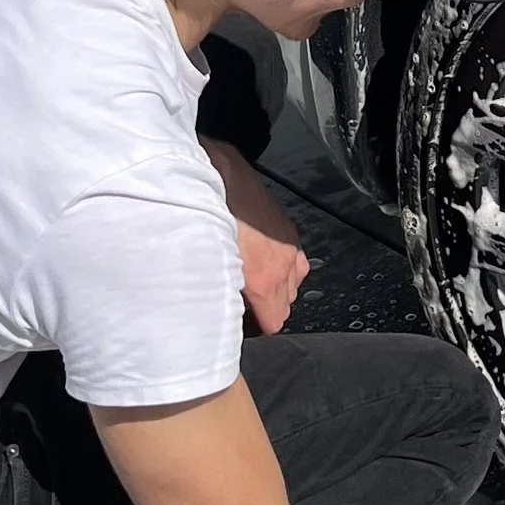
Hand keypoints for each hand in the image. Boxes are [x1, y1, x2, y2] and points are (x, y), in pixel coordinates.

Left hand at [201, 137, 308, 333]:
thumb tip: (219, 311)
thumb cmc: (210, 217)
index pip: (275, 322)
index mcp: (264, 279)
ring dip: (275, 289)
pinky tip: (263, 262)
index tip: (241, 324)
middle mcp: (284, 265)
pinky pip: (296, 262)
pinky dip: (283, 268)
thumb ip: (221, 293)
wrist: (218, 176)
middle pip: (285, 306)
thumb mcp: (209, 265)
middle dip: (265, 309)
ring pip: (292, 285)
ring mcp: (290, 246)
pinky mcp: (289, 231)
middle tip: (241, 304)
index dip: (257, 327)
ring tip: (250, 284)